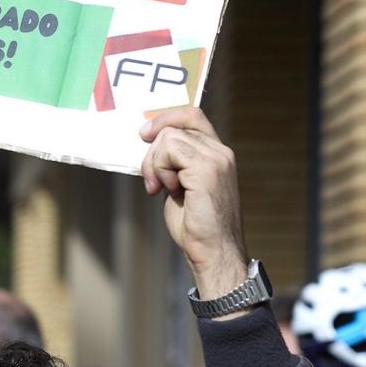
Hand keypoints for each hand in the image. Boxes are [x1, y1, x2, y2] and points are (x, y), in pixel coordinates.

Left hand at [138, 108, 248, 303]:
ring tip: (161, 189)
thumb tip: (150, 146)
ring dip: (154, 164)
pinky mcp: (206, 169)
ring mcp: (216, 159)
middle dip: (152, 151)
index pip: (192, 115)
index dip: (166, 117)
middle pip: (175, 126)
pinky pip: (169, 151)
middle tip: (151, 181)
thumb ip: (172, 164)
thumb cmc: (196, 226)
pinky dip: (159, 170)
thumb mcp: (180, 186)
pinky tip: (166, 191)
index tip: (145, 133)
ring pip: (168, 138)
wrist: (213, 251)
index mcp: (217, 154)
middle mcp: (220, 152)